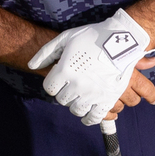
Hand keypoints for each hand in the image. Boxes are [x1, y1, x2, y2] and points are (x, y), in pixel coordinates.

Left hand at [29, 8, 154, 125]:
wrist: (122, 39)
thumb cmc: (93, 36)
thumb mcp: (66, 38)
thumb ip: (46, 52)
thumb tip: (32, 66)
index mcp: (64, 70)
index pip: (49, 87)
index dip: (54, 82)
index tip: (61, 78)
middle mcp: (76, 85)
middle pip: (62, 99)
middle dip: (65, 92)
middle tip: (72, 86)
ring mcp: (92, 94)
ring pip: (76, 110)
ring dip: (76, 105)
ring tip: (80, 97)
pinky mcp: (107, 100)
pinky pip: (94, 117)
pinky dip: (89, 119)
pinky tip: (88, 115)